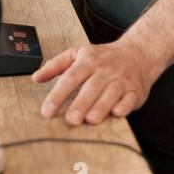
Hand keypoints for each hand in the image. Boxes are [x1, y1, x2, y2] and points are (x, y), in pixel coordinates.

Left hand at [31, 37, 162, 125]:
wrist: (137, 53)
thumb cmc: (103, 57)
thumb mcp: (78, 54)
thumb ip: (56, 65)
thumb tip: (36, 78)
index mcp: (88, 61)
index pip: (71, 78)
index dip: (58, 95)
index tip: (47, 111)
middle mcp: (105, 70)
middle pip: (92, 87)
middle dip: (81, 104)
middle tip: (70, 120)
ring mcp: (121, 80)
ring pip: (111, 93)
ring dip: (101, 106)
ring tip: (90, 120)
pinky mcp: (135, 90)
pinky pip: (130, 98)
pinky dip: (124, 106)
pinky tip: (116, 113)